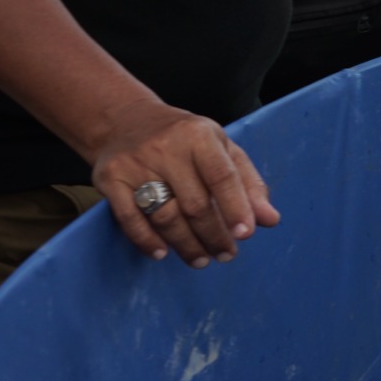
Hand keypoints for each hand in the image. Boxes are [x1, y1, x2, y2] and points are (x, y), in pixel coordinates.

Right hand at [89, 101, 280, 267]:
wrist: (124, 121)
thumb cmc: (184, 139)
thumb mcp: (221, 148)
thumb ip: (248, 183)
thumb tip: (270, 220)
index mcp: (199, 136)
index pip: (222, 177)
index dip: (236, 208)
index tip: (246, 234)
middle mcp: (166, 148)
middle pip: (194, 204)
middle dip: (214, 235)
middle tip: (225, 254)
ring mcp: (134, 164)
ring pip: (164, 216)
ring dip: (185, 244)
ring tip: (200, 259)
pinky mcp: (110, 180)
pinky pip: (129, 219)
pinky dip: (146, 240)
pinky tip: (162, 253)